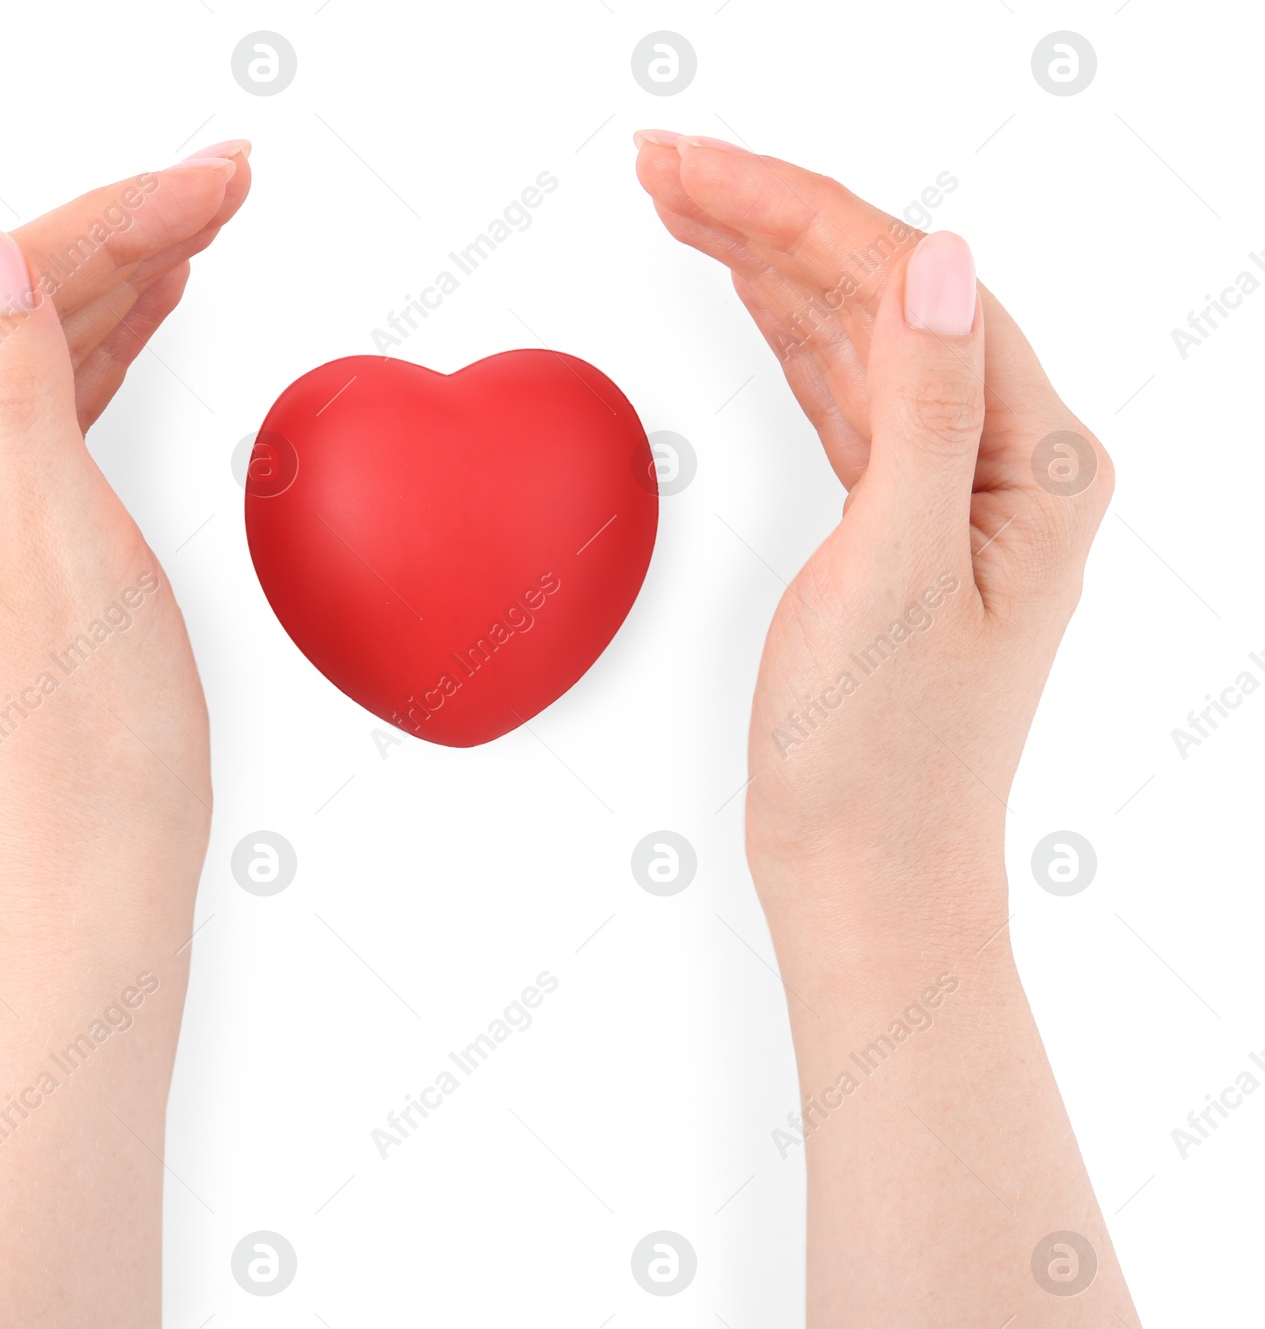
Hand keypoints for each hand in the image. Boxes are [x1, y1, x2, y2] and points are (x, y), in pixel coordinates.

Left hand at [0, 143, 250, 1327]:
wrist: (92, 891)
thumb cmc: (85, 760)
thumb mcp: (66, 560)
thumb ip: (22, 399)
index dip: (106, 224)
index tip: (208, 182)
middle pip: (9, 314)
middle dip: (121, 238)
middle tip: (227, 181)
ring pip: (33, 359)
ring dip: (119, 287)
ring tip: (203, 224)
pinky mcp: (2, 549)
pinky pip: (48, 418)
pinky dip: (107, 360)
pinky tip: (150, 317)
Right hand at [635, 131, 1112, 952]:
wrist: (864, 873)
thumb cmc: (884, 761)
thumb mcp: (900, 576)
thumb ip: (927, 412)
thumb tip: (937, 261)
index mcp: (1036, 465)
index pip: (914, 287)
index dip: (799, 214)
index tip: (697, 170)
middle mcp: (1005, 462)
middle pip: (882, 293)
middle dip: (769, 218)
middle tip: (662, 166)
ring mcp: (948, 489)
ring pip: (853, 336)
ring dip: (767, 263)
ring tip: (680, 202)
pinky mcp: (892, 519)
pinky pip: (839, 393)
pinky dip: (782, 335)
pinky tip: (747, 291)